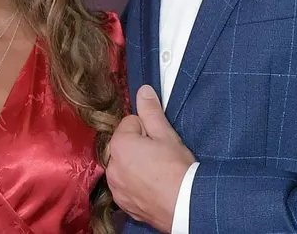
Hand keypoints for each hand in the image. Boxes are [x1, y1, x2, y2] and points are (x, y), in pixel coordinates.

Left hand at [106, 85, 195, 232]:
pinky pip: (125, 185)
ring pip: (124, 165)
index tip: (160, 139)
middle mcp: (111, 166)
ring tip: (157, 172)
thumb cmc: (176, 169)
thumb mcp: (166, 134)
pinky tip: (153, 186)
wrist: (184, 206)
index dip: (148, 128)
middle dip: (139, 146)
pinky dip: (135, 184)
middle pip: (125, 145)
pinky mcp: (122, 203)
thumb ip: (150, 110)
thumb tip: (143, 90)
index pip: (130, 123)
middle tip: (160, 155)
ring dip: (136, 166)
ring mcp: (115, 187)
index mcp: (119, 145)